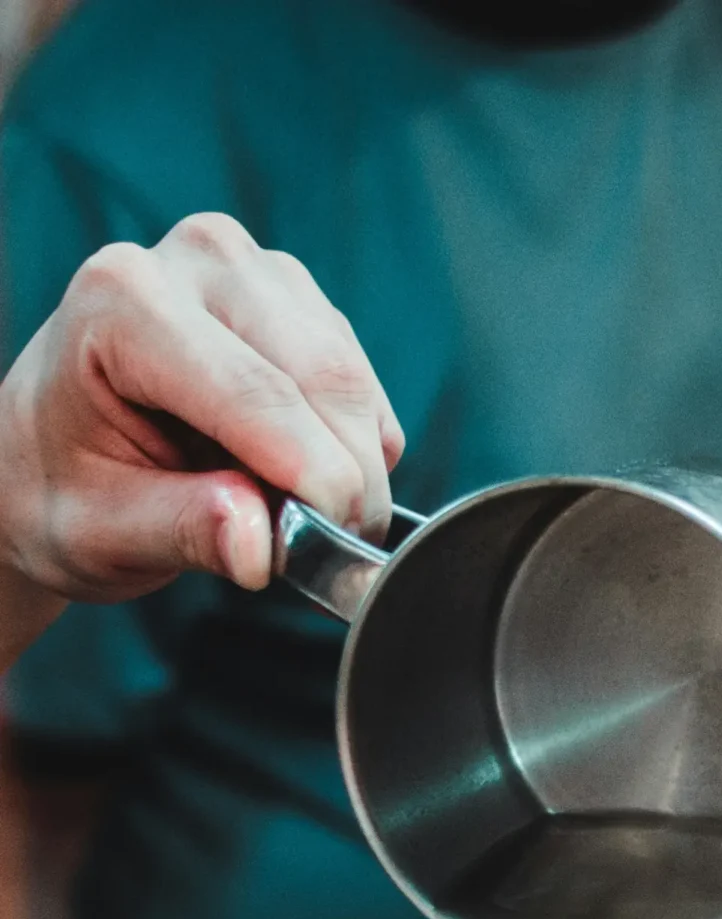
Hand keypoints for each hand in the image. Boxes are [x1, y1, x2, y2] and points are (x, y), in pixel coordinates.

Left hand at [0, 212, 401, 606]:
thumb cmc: (65, 485)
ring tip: (293, 513)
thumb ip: (181, 532)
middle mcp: (197, 262)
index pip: (254, 392)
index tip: (335, 547)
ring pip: (355, 382)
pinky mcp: (301, 298)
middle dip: (346, 476)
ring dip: (353, 465)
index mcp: (122, 302)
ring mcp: (257, 272)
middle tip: (328, 550)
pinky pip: (365, 388)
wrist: (54, 449)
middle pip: (323, 376)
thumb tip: (264, 547)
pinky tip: (298, 470)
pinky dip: (355, 446)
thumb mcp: (99, 529)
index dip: (314, 476)